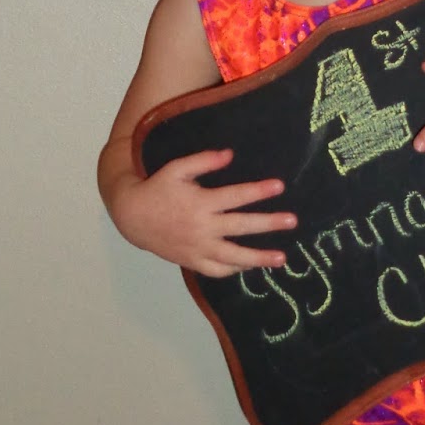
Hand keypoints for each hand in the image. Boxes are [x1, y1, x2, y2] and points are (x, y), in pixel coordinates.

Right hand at [115, 149, 296, 277]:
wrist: (132, 217)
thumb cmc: (157, 189)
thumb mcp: (176, 168)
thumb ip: (203, 161)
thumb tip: (229, 154)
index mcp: (200, 203)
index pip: (235, 196)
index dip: (258, 191)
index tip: (279, 187)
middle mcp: (202, 227)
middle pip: (241, 226)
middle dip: (268, 224)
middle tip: (292, 221)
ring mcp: (198, 248)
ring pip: (233, 256)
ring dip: (259, 258)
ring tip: (281, 258)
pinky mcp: (192, 261)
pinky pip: (217, 270)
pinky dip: (234, 269)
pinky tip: (250, 266)